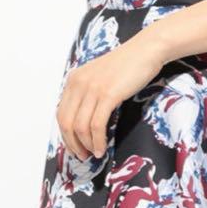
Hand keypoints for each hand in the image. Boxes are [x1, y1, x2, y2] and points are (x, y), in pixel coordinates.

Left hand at [56, 31, 166, 159]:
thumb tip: (84, 124)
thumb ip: (88, 95)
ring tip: (96, 154)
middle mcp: (78, 83)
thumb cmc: (126, 67)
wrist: (145, 51)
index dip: (66, 136)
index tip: (75, 148)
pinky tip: (102, 148)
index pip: (61, 114)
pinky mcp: (108, 94)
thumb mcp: (99, 79)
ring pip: (80, 127)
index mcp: (74, 80)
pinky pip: (96, 125)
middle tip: (83, 157)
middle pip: (66, 123)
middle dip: (73, 144)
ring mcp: (92, 88)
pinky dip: (98, 141)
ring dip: (87, 145)